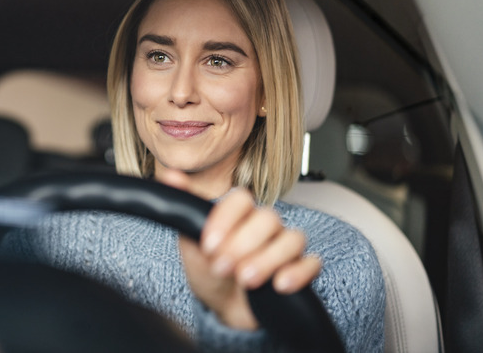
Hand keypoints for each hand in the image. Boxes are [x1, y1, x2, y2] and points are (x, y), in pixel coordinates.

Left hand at [158, 169, 320, 329]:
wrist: (222, 307)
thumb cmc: (208, 269)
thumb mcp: (190, 239)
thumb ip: (184, 206)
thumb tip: (170, 174)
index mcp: (239, 214)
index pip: (241, 200)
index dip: (226, 220)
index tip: (208, 244)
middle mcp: (265, 225)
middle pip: (268, 219)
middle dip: (242, 245)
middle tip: (221, 267)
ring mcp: (284, 246)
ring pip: (292, 239)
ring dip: (267, 259)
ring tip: (245, 279)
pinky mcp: (299, 270)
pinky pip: (311, 264)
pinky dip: (298, 272)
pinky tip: (279, 285)